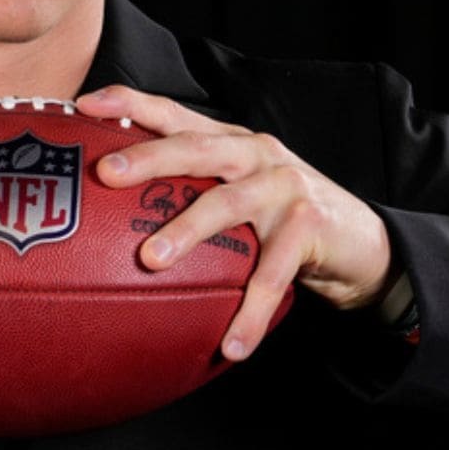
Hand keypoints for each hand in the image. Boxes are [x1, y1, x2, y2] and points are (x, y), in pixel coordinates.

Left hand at [74, 85, 396, 360]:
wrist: (364, 243)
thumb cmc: (280, 220)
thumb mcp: (236, 196)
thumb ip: (188, 196)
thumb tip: (107, 224)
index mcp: (230, 142)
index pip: (175, 114)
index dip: (131, 103)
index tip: (85, 106)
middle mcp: (256, 155)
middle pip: (196, 147)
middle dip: (149, 156)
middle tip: (105, 172)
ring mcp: (285, 188)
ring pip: (228, 205)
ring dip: (187, 230)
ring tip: (149, 260)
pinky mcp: (310, 227)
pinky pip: (271, 275)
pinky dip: (249, 312)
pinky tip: (230, 346)